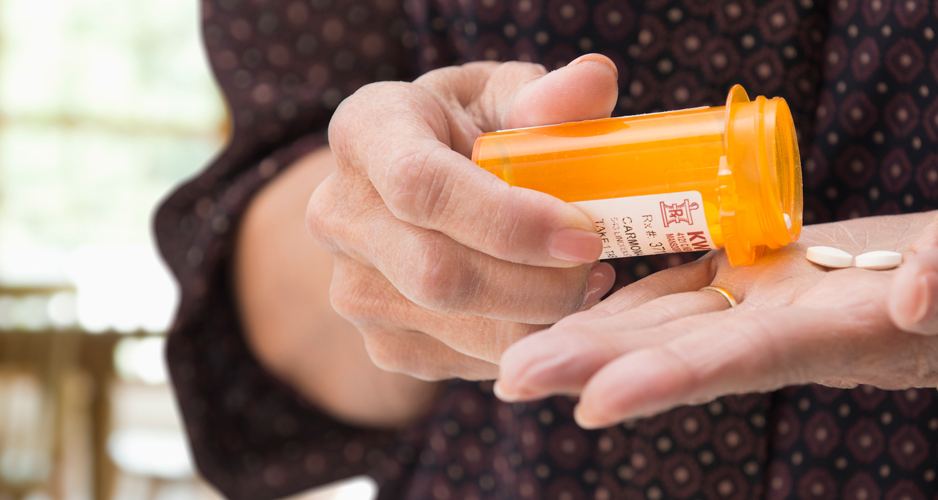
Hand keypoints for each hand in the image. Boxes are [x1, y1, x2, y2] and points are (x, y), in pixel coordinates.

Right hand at [306, 56, 620, 379]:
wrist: (414, 194)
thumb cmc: (473, 131)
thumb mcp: (507, 94)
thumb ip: (550, 95)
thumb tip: (596, 82)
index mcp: (366, 131)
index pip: (421, 186)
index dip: (509, 219)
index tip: (584, 234)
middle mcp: (338, 213)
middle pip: (438, 275)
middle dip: (538, 285)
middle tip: (599, 266)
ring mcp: (351, 287)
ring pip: (456, 328)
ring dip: (540, 318)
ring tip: (586, 283)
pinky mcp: (379, 342)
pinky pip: (463, 361)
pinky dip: (522, 342)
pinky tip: (548, 307)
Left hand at [496, 197, 937, 427]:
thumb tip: (909, 297)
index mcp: (849, 334)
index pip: (750, 359)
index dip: (671, 377)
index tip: (594, 402)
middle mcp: (798, 331)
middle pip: (684, 353)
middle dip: (596, 367)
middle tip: (507, 378)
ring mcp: (781, 308)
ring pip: (674, 325)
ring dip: (593, 340)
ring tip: (511, 356)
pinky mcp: (777, 282)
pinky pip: (694, 290)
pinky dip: (633, 300)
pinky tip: (575, 302)